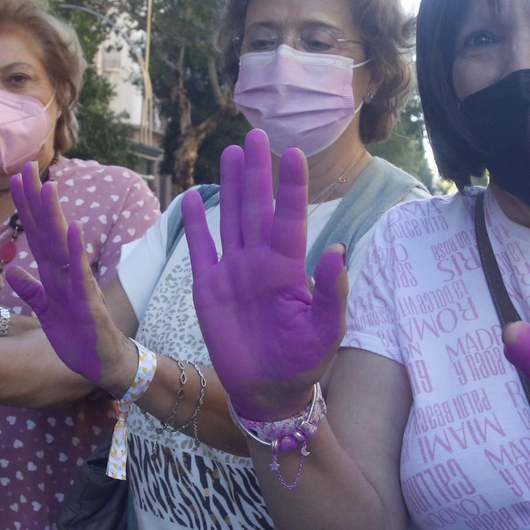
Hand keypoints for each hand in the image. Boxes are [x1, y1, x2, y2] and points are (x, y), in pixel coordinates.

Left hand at [7, 161, 135, 390]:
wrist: (104, 364)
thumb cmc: (79, 338)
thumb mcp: (46, 313)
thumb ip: (30, 291)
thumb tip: (11, 272)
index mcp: (54, 276)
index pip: (37, 235)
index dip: (26, 208)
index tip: (15, 180)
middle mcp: (66, 274)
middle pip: (47, 231)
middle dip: (36, 200)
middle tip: (25, 167)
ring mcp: (78, 285)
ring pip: (62, 245)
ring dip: (54, 215)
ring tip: (47, 186)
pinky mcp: (87, 301)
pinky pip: (80, 273)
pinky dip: (75, 251)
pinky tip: (72, 228)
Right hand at [184, 130, 346, 419]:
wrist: (271, 393)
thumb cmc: (305, 363)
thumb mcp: (327, 330)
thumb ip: (332, 292)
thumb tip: (337, 252)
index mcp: (289, 268)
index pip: (290, 217)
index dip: (292, 186)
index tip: (295, 153)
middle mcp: (260, 262)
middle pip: (257, 208)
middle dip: (257, 172)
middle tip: (257, 135)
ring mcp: (233, 272)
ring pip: (230, 219)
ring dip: (230, 187)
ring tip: (231, 153)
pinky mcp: (208, 289)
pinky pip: (200, 250)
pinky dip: (195, 226)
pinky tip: (192, 198)